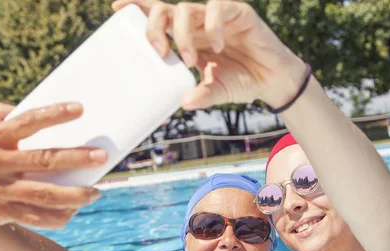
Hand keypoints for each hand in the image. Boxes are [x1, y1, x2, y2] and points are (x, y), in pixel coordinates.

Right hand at [0, 102, 105, 236]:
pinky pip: (33, 216)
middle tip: (101, 156)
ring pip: (42, 194)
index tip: (80, 109)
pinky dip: (55, 217)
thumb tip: (20, 105)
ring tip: (96, 192)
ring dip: (73, 195)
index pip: (26, 122)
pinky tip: (73, 212)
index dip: (53, 114)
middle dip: (75, 157)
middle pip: (42, 160)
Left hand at [112, 0, 306, 109]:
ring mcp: (217, 16)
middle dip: (154, 26)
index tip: (117, 7)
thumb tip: (183, 103)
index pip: (160, 17)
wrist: (272, 81)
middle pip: (166, 9)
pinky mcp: (238, 12)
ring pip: (188, 9)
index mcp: (189, 37)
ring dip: (183, 35)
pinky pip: (217, 8)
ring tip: (190, 60)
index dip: (139, 7)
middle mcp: (199, 24)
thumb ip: (200, 95)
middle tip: (160, 52)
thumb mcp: (215, 91)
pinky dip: (213, 27)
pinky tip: (218, 48)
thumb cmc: (241, 82)